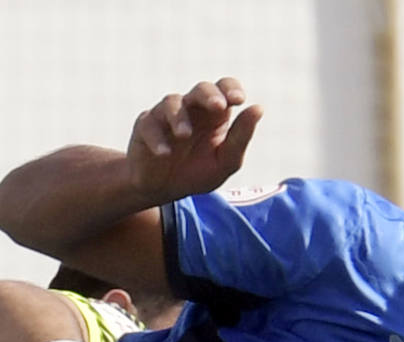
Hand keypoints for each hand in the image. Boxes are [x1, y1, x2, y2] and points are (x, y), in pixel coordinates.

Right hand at [127, 77, 263, 204]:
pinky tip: (164, 154)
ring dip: (179, 117)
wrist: (162, 190)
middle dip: (209, 95)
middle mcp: (191, 109)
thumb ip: (241, 137)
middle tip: (218, 106)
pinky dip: (157, 138)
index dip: (231, 89)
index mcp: (214, 115)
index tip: (238, 99)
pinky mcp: (145, 127)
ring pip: (172, 102)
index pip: (224, 89)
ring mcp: (166, 116)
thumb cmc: (197, 172)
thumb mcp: (225, 162)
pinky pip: (149, 126)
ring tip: (184, 134)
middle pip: (201, 90)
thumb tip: (258, 108)